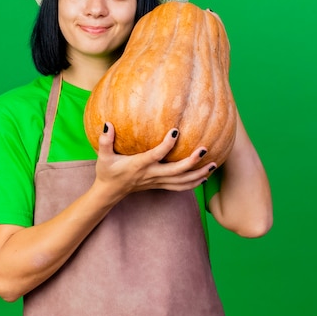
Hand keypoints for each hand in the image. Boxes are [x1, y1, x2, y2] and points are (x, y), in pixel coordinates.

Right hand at [94, 122, 214, 198]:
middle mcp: (151, 175)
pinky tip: (205, 176)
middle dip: (191, 162)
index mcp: (139, 166)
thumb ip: (105, 140)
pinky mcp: (160, 185)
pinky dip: (194, 183)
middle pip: (175, 171)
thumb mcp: (103, 156)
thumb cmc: (107, 171)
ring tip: (214, 165)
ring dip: (198, 174)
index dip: (166, 145)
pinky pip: (180, 187)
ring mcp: (157, 182)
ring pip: (182, 182)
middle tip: (205, 149)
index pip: (155, 155)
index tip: (176, 131)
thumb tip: (108, 123)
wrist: (110, 192)